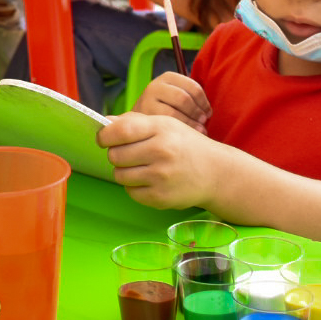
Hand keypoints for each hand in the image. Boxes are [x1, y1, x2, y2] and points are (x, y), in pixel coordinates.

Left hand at [96, 111, 224, 209]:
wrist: (216, 173)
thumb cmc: (185, 145)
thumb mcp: (165, 125)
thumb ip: (134, 122)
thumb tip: (105, 122)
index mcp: (161, 129)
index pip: (121, 131)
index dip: (105, 136)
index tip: (103, 139)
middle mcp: (162, 152)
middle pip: (115, 155)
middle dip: (116, 155)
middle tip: (129, 155)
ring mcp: (161, 177)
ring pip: (119, 175)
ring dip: (124, 172)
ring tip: (140, 167)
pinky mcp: (161, 197)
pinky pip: (130, 192)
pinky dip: (134, 187)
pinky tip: (149, 180)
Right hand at [134, 71, 211, 130]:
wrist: (138, 120)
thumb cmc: (166, 108)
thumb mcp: (176, 96)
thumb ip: (190, 97)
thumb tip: (208, 113)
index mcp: (168, 77)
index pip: (192, 86)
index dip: (204, 102)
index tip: (208, 113)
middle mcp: (155, 86)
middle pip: (183, 98)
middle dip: (196, 112)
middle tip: (203, 123)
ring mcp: (146, 100)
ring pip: (173, 113)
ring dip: (189, 123)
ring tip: (199, 130)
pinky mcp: (143, 116)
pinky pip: (164, 124)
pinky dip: (178, 130)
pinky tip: (186, 136)